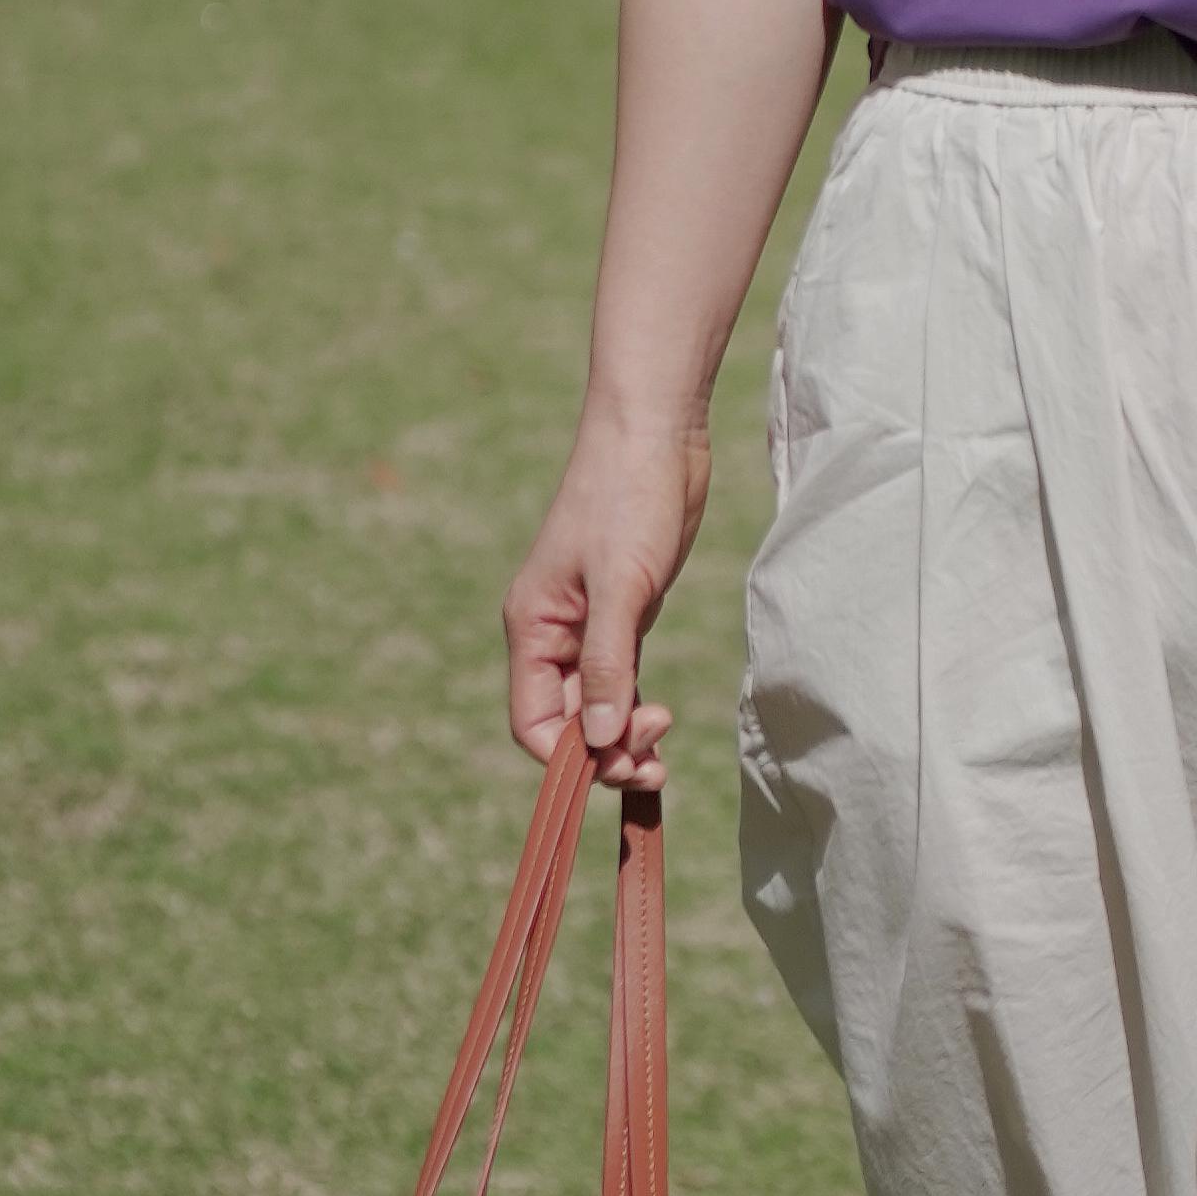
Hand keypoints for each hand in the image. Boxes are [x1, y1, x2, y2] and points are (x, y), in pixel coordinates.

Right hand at [503, 413, 712, 780]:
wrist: (654, 431)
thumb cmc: (628, 496)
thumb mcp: (621, 584)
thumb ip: (608, 662)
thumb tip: (602, 741)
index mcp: (533, 626)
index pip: (534, 722)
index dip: (571, 757)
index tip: (620, 764)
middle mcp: (552, 632)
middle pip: (567, 720)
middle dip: (604, 749)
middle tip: (656, 759)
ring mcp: (588, 622)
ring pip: (596, 702)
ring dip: (623, 734)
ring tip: (663, 748)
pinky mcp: (623, 608)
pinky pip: (619, 675)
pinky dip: (635, 702)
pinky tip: (661, 715)